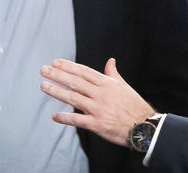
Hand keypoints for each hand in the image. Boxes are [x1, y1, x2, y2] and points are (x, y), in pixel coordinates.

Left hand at [40, 57, 155, 146]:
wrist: (144, 127)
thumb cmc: (134, 106)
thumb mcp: (124, 86)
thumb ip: (113, 74)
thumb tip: (110, 61)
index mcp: (107, 84)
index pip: (84, 72)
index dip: (69, 66)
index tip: (56, 62)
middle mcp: (102, 94)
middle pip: (76, 82)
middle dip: (58, 75)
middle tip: (44, 70)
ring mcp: (99, 109)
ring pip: (74, 98)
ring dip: (57, 92)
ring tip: (44, 86)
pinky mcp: (97, 124)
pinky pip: (78, 120)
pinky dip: (65, 118)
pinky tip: (55, 116)